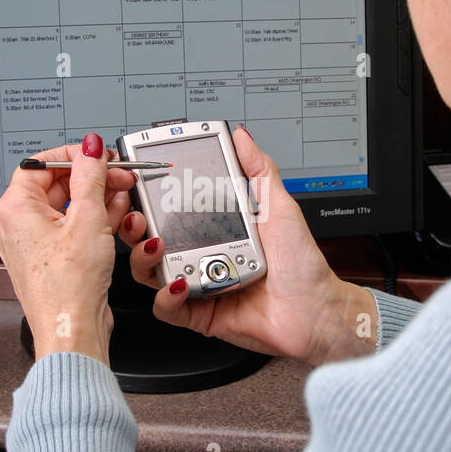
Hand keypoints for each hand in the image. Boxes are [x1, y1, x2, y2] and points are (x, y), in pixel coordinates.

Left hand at [0, 133, 136, 365]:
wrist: (71, 330)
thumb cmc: (68, 286)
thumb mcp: (88, 218)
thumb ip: (91, 176)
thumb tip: (90, 148)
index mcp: (14, 209)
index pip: (40, 164)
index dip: (73, 156)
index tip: (98, 156)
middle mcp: (18, 226)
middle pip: (56, 185)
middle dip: (92, 179)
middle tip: (119, 176)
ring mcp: (34, 245)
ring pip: (67, 208)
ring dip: (97, 199)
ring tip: (123, 197)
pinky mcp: (51, 261)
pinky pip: (71, 230)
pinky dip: (92, 222)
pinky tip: (116, 218)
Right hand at [122, 126, 377, 365]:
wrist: (315, 311)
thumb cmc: (301, 265)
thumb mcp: (278, 207)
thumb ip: (258, 170)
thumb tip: (241, 137)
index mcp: (214, 229)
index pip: (170, 210)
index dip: (149, 198)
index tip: (139, 183)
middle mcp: (201, 256)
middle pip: (150, 240)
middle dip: (135, 226)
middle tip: (138, 215)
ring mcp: (197, 284)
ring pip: (150, 273)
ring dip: (144, 258)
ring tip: (157, 245)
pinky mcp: (198, 314)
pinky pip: (167, 308)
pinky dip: (166, 296)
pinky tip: (178, 283)